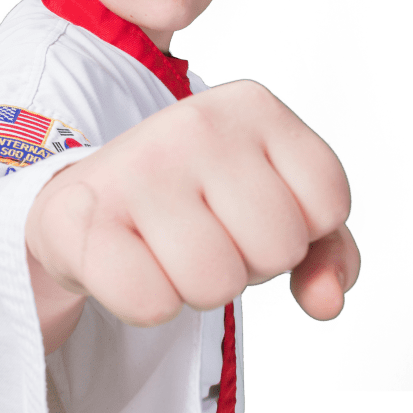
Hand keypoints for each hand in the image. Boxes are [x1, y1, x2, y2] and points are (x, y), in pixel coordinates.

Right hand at [25, 80, 360, 328]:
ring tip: (167, 250)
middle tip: (205, 236)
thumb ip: (324, 249)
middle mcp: (195, 121)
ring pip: (216, 283)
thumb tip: (327, 301)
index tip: (249, 214)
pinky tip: (132, 264)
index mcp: (252, 106)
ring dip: (196, 288)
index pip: (328, 204)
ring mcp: (137, 165)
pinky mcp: (84, 215)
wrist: (85, 200)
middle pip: (277, 248)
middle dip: (247, 263)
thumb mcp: (270, 203)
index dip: (296, 231)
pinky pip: (152, 305)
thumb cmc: (191, 201)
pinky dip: (147, 305)